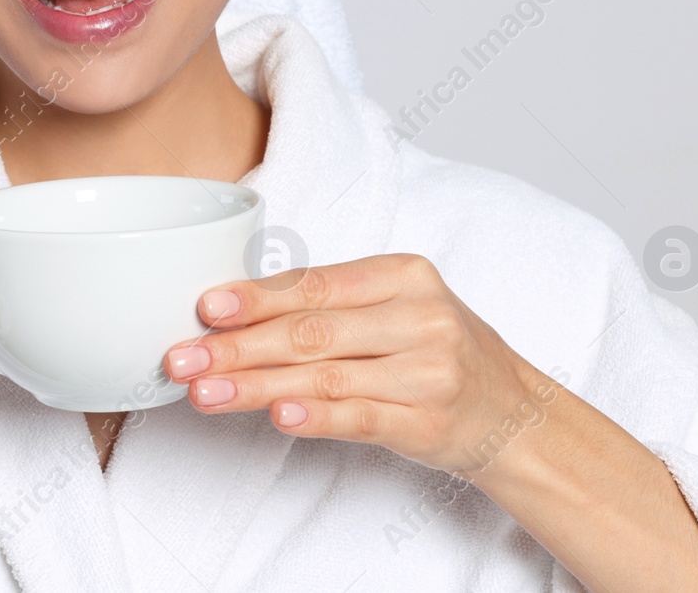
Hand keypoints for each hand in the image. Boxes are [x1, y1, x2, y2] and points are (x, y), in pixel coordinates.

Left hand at [162, 253, 551, 475]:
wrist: (514, 412)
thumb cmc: (436, 350)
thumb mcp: (395, 308)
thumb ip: (329, 306)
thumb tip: (233, 312)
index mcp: (404, 275)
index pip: (316, 285)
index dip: (255, 297)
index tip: (205, 307)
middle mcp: (420, 318)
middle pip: (312, 331)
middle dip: (238, 346)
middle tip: (183, 358)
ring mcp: (429, 372)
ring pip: (325, 377)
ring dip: (256, 387)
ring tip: (205, 392)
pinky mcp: (430, 422)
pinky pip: (361, 417)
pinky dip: (316, 417)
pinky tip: (278, 417)